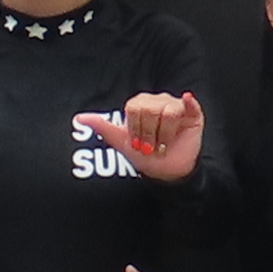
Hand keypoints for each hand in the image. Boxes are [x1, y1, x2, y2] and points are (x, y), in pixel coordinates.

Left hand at [79, 90, 205, 180]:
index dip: (136, 129)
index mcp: (139, 104)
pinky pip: (189, 104)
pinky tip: (186, 101)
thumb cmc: (143, 155)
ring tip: (165, 142)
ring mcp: (175, 106)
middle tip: (152, 145)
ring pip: (169, 111)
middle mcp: (157, 101)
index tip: (138, 142)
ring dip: (166, 134)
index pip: (134, 108)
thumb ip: (103, 128)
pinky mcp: (192, 113)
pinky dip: (188, 102)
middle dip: (150, 134)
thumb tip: (79, 118)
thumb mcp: (121, 142)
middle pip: (151, 109)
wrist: (165, 171)